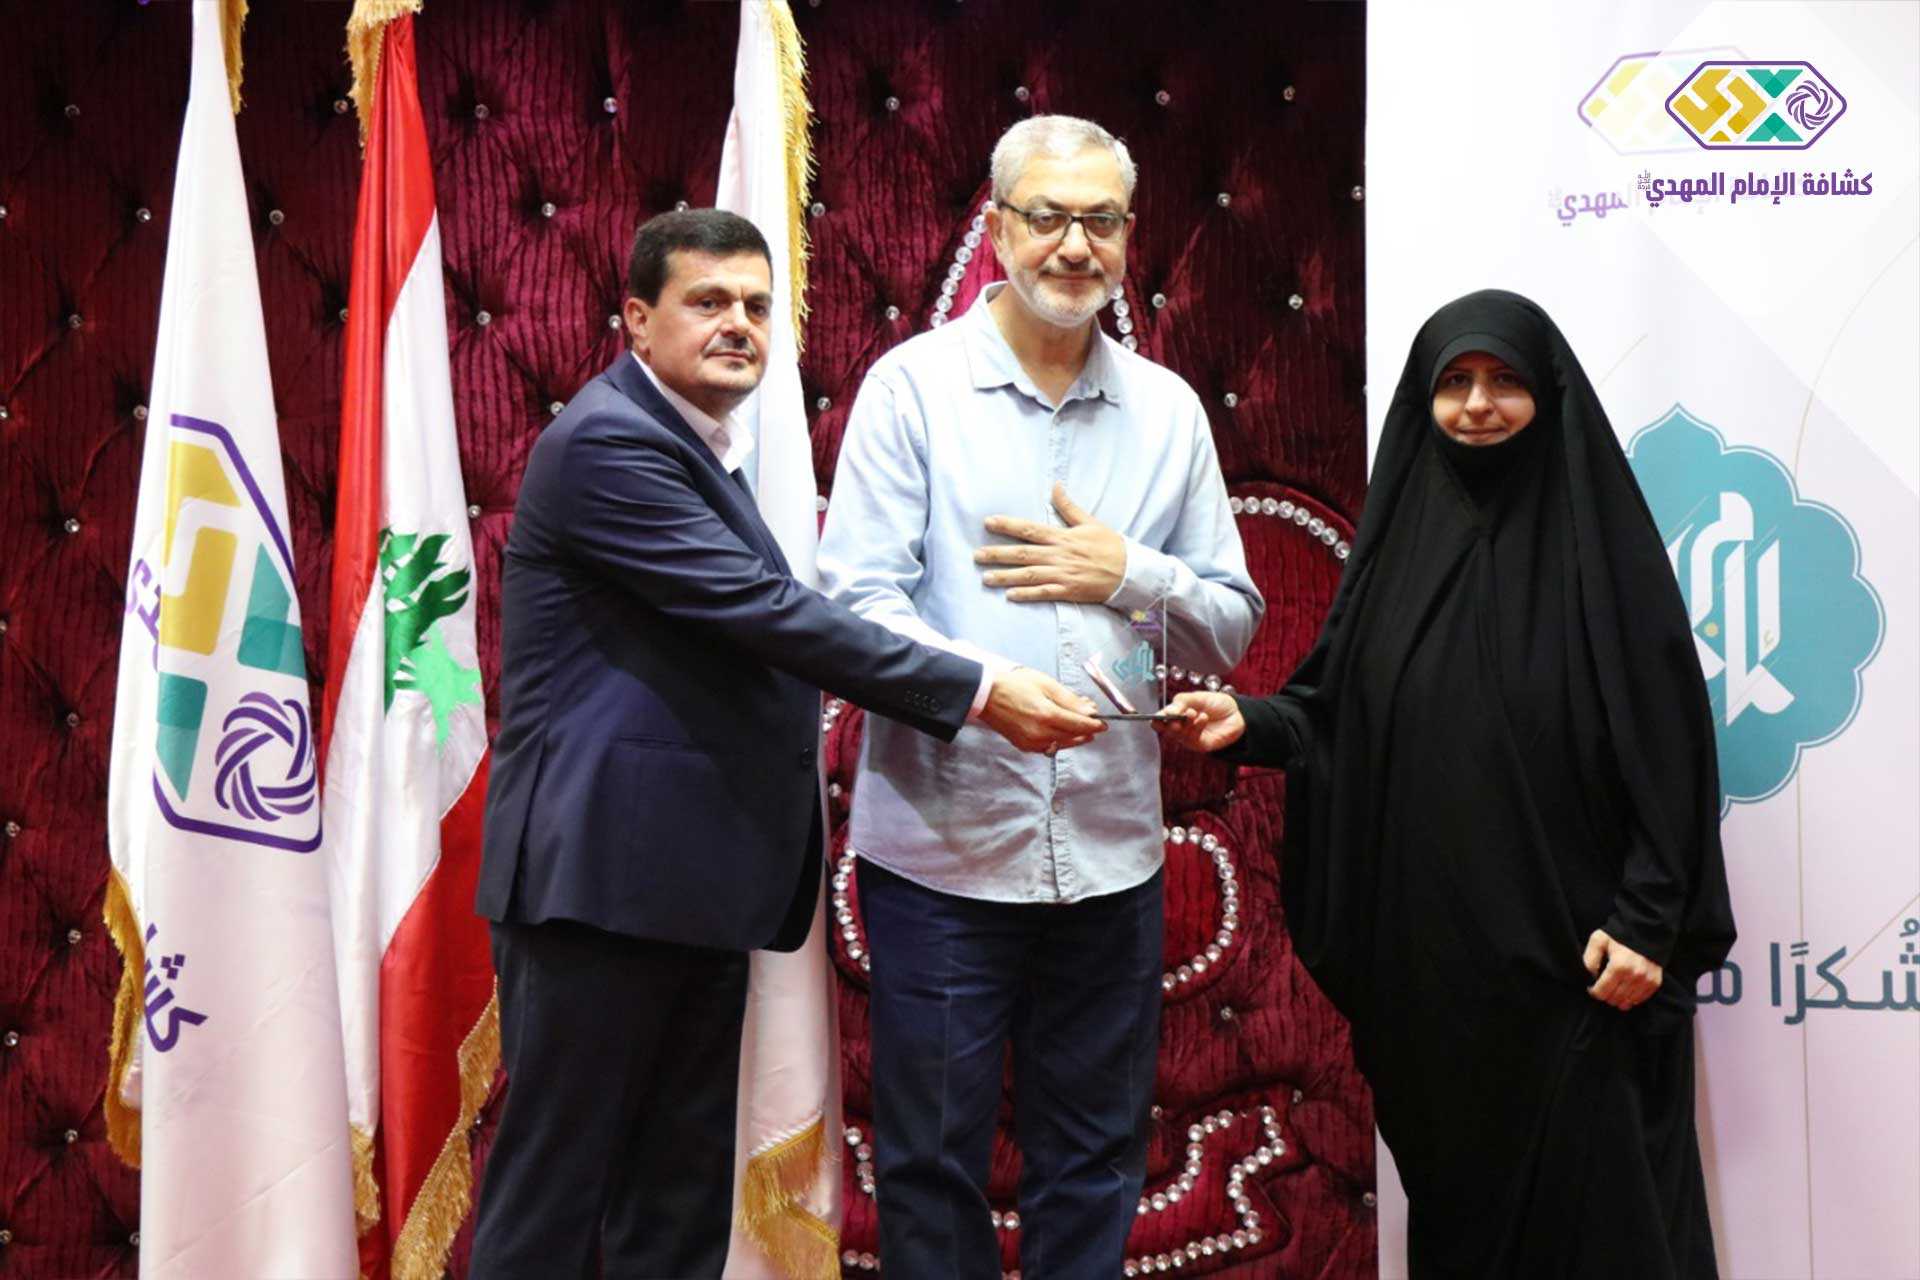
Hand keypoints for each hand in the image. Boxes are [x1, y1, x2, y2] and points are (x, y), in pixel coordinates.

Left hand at [976, 483, 1127, 603]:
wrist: (1130, 571)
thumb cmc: (1110, 545)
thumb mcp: (1089, 522)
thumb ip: (1069, 507)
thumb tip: (1055, 485)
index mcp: (1062, 537)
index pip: (1029, 529)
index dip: (1007, 525)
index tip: (988, 522)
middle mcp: (1058, 555)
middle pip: (1022, 553)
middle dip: (997, 554)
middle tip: (976, 555)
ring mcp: (1062, 574)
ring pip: (1029, 574)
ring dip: (1006, 576)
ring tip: (985, 578)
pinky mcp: (1068, 591)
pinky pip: (1044, 593)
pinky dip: (1027, 594)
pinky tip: (1010, 596)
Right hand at [980, 666, 1106, 754]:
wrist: (986, 695)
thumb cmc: (1014, 685)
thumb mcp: (1046, 684)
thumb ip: (1069, 700)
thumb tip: (1089, 711)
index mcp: (1046, 715)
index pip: (1079, 725)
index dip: (1094, 725)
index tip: (1103, 724)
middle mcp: (1040, 733)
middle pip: (1073, 737)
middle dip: (1086, 730)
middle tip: (1093, 723)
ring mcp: (1031, 742)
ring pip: (1062, 744)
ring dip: (1074, 738)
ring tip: (1080, 728)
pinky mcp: (1024, 746)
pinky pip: (1049, 747)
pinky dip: (1059, 742)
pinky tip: (1061, 733)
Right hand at [1153, 691, 1245, 752]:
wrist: (1237, 713)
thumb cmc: (1216, 704)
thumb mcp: (1197, 697)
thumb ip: (1181, 702)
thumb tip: (1168, 711)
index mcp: (1177, 714)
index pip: (1160, 719)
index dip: (1157, 718)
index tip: (1160, 716)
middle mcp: (1180, 727)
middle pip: (1166, 729)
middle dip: (1170, 722)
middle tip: (1176, 715)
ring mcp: (1189, 737)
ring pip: (1178, 734)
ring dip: (1185, 723)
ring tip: (1194, 713)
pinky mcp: (1199, 744)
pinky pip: (1192, 738)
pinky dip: (1196, 727)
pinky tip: (1203, 718)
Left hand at [1583, 929, 1663, 1010]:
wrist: (1645, 929)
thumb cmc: (1619, 935)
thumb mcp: (1599, 940)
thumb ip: (1589, 959)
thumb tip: (1587, 977)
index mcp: (1618, 966)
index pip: (1602, 991)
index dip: (1593, 992)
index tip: (1591, 988)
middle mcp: (1634, 975)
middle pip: (1614, 999)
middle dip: (1605, 995)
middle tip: (1602, 988)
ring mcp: (1646, 980)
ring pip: (1627, 1002)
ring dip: (1618, 999)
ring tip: (1613, 990)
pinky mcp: (1655, 982)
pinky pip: (1640, 999)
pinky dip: (1631, 998)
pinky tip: (1625, 991)